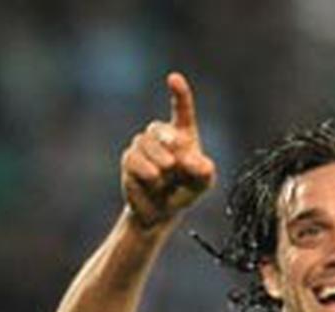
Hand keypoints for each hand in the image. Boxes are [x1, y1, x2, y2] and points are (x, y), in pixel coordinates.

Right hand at [120, 72, 216, 230]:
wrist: (161, 211)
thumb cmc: (186, 190)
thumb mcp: (202, 183)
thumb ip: (204, 171)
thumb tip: (197, 161)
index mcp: (183, 133)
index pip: (181, 109)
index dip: (179, 93)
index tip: (174, 78)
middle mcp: (161, 135)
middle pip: (159, 129)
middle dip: (167, 142)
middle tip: (172, 163)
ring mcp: (143, 145)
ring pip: (145, 144)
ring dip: (158, 164)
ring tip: (163, 178)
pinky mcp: (130, 159)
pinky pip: (134, 160)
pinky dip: (146, 173)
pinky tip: (153, 182)